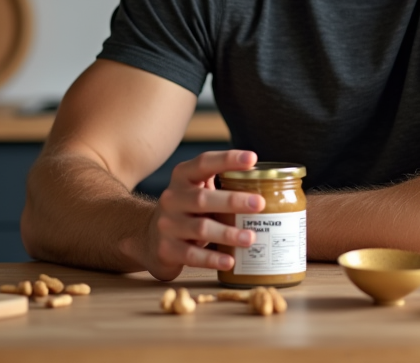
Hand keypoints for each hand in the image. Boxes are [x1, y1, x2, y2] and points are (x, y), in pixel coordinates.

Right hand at [146, 149, 264, 280]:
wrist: (149, 238)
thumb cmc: (188, 211)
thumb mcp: (199, 191)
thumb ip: (223, 185)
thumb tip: (270, 185)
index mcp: (183, 177)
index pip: (204, 163)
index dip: (228, 159)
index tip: (252, 158)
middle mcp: (172, 198)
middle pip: (203, 198)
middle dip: (233, 200)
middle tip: (259, 204)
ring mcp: (167, 225)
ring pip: (200, 228)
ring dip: (228, 233)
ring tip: (250, 237)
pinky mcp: (166, 249)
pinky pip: (192, 255)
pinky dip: (212, 259)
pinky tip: (230, 261)